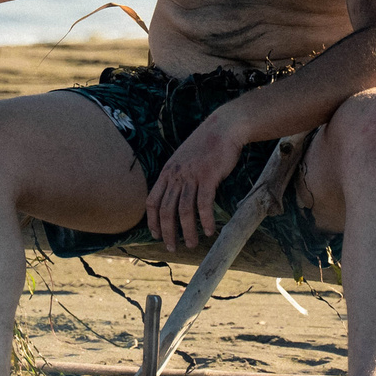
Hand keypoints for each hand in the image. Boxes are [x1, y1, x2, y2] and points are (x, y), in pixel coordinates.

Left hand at [145, 113, 249, 252]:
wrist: (224, 128)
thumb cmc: (206, 145)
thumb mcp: (184, 159)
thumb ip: (178, 176)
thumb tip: (177, 196)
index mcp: (167, 172)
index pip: (152, 201)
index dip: (152, 220)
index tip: (156, 234)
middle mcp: (176, 175)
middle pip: (166, 210)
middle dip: (167, 232)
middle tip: (172, 247)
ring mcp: (191, 176)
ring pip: (183, 210)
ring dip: (187, 231)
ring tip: (192, 244)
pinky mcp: (208, 176)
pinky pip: (203, 204)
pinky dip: (205, 220)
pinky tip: (209, 231)